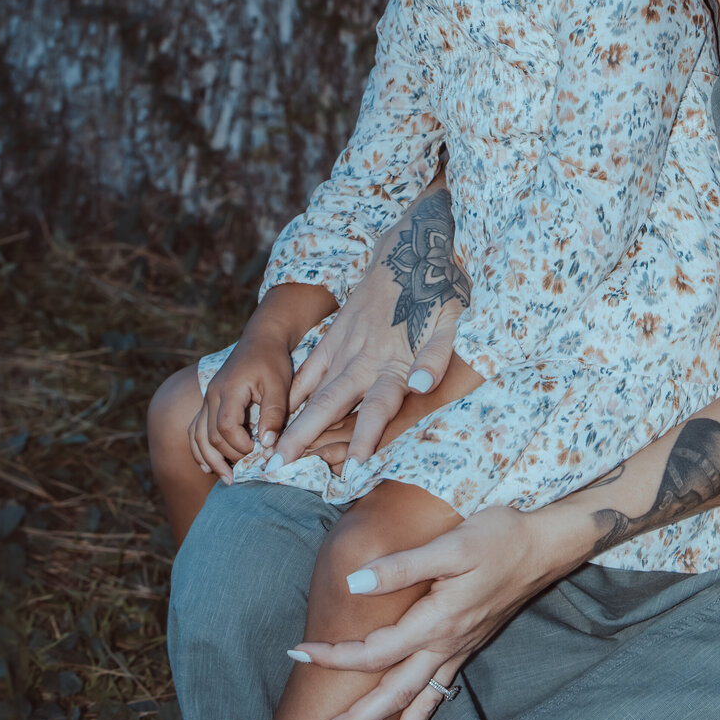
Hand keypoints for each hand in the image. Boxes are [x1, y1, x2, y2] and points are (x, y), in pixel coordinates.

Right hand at [187, 330, 293, 484]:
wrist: (261, 340)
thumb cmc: (272, 360)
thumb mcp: (279, 384)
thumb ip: (273, 413)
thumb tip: (267, 444)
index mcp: (228, 390)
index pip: (225, 427)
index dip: (240, 445)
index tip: (258, 451)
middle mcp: (211, 396)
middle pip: (210, 436)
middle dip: (227, 457)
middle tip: (247, 471)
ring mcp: (207, 400)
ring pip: (197, 436)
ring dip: (210, 460)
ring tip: (227, 479)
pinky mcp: (208, 403)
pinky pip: (195, 430)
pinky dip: (200, 450)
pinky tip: (208, 466)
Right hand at [272, 186, 466, 468]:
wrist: (408, 252)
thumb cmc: (434, 294)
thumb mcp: (450, 321)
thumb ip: (436, 356)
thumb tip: (423, 387)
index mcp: (393, 362)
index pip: (377, 407)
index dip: (367, 436)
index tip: (355, 467)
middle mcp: (363, 358)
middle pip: (332, 403)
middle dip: (307, 435)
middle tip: (282, 465)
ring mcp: (344, 347)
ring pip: (314, 389)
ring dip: (293, 420)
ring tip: (270, 448)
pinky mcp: (334, 337)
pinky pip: (309, 368)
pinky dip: (294, 391)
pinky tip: (277, 413)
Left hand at [292, 504, 571, 719]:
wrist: (541, 547)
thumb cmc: (496, 537)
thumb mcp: (450, 545)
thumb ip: (402, 567)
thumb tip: (354, 584)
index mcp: (436, 622)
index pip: (374, 652)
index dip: (333, 656)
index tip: (298, 653)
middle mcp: (446, 647)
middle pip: (392, 695)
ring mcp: (457, 653)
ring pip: (418, 707)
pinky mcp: (466, 650)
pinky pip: (438, 699)